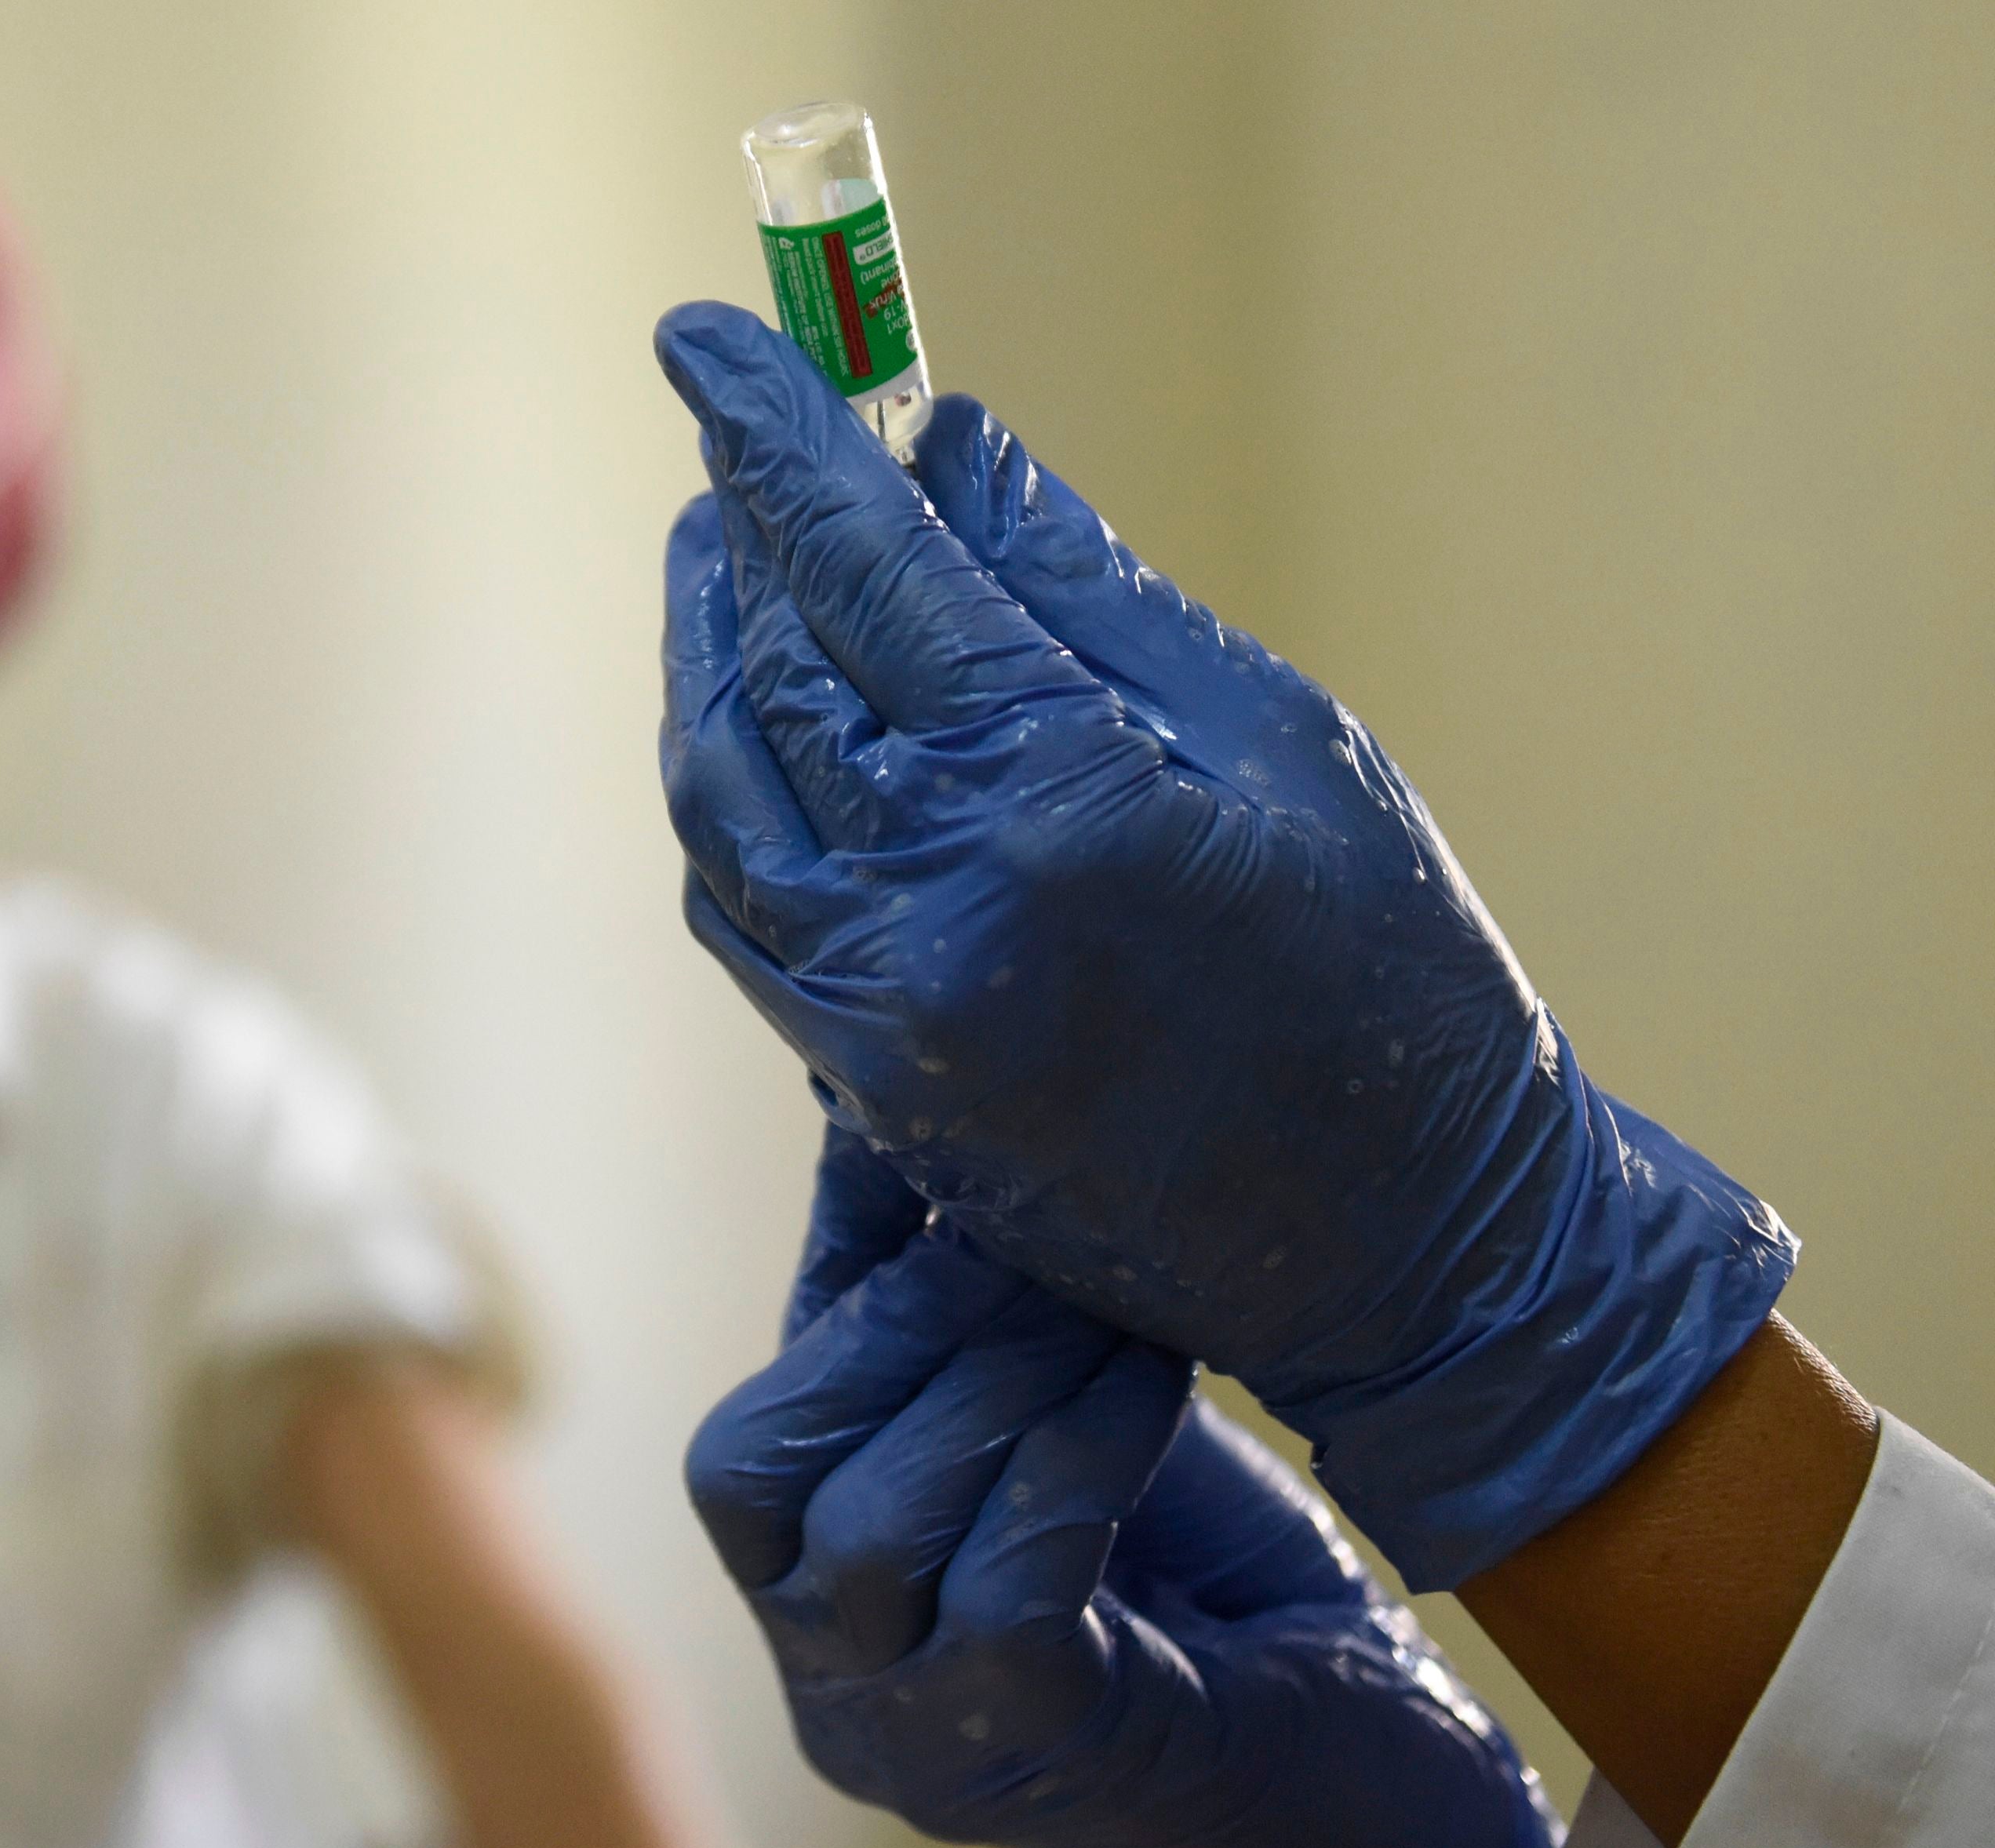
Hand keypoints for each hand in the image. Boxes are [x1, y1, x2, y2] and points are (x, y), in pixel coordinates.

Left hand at [653, 299, 1793, 1588]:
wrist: (1408, 1244)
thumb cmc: (1390, 971)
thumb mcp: (1275, 734)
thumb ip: (1087, 587)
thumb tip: (949, 446)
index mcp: (1054, 793)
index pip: (858, 566)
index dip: (774, 433)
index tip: (704, 339)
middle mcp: (932, 909)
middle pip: (764, 674)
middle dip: (732, 542)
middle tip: (728, 450)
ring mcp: (881, 1015)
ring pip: (719, 800)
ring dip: (705, 667)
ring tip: (721, 567)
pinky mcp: (868, 1089)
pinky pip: (744, 912)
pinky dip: (725, 801)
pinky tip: (748, 733)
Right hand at [688, 1127, 1555, 1847]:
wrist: (1398, 1779)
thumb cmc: (1225, 1580)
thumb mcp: (1063, 1413)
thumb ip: (958, 1307)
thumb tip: (879, 1102)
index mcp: (816, 1605)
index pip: (738, 1447)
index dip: (836, 1294)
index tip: (952, 1166)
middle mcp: (828, 1694)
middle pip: (757, 1482)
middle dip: (899, 1328)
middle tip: (1033, 1229)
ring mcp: (913, 1749)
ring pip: (870, 1533)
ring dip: (998, 1380)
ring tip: (1116, 1302)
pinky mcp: (1032, 1763)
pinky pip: (1002, 1594)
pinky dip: (1071, 1461)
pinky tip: (1153, 1387)